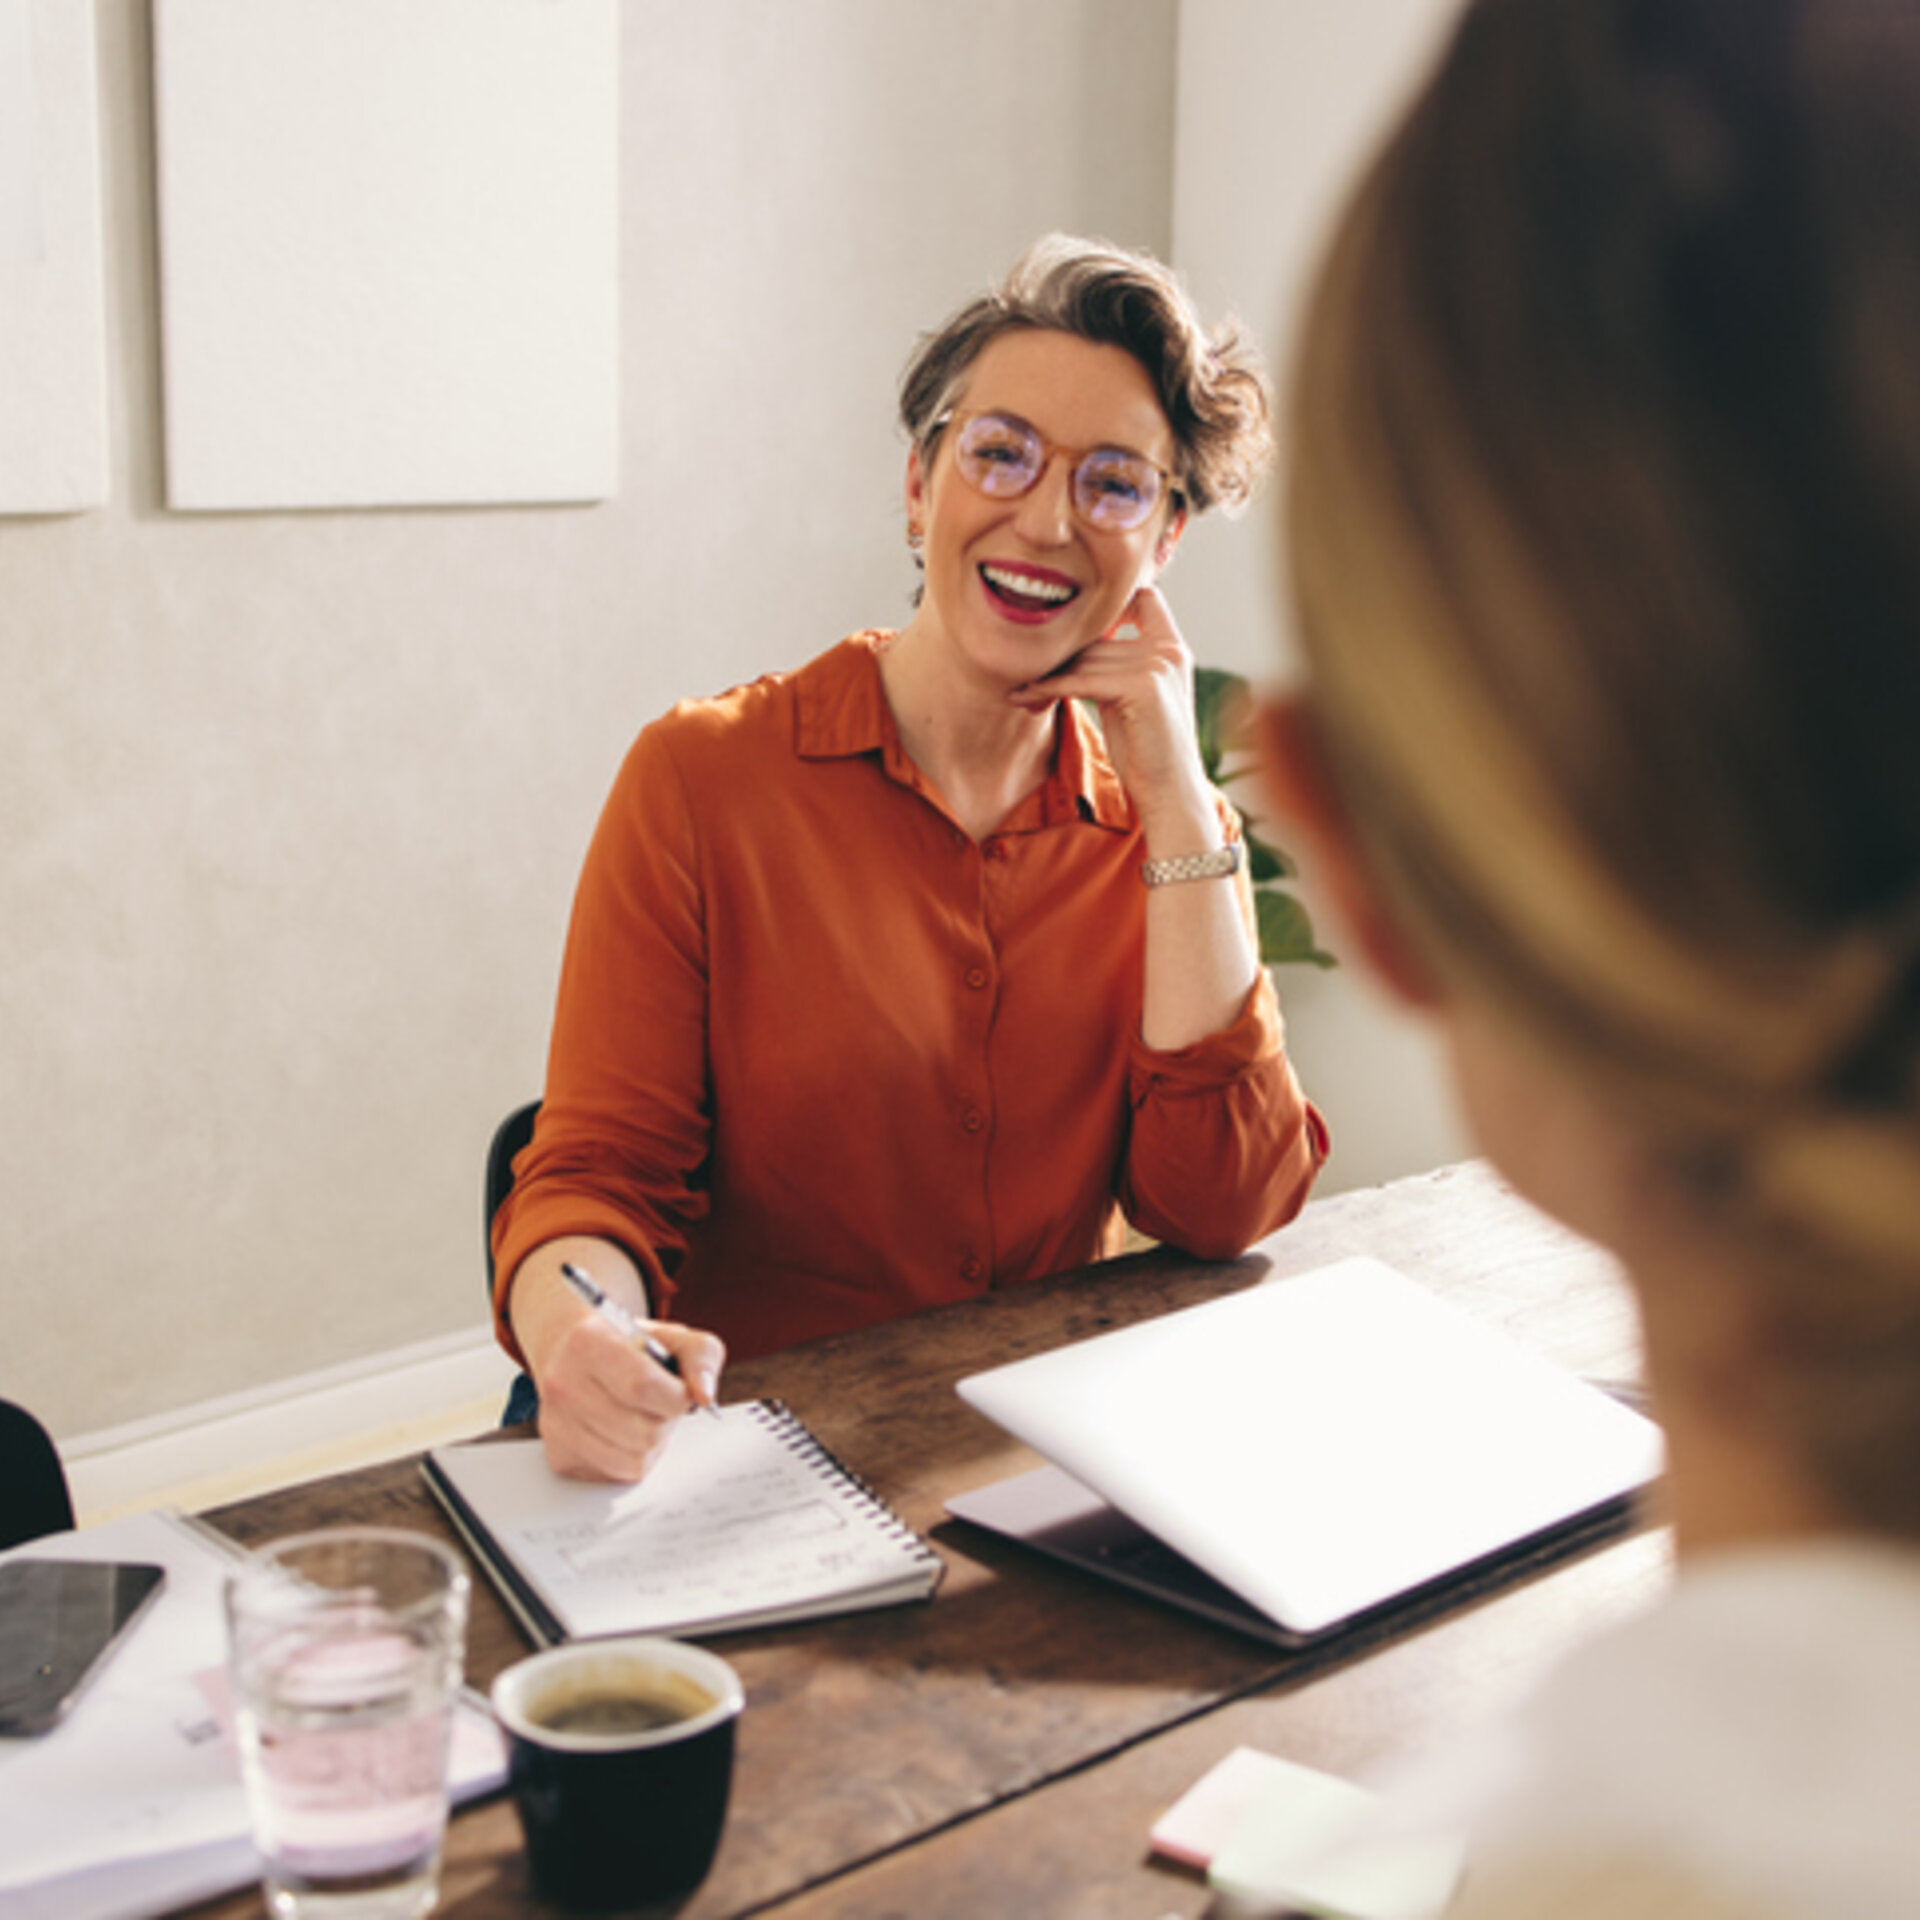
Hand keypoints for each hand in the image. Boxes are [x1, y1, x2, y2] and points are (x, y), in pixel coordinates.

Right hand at [509, 1241, 726, 1481]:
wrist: (574, 1351)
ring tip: (645, 1417)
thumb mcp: (671, 1335)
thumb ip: (701, 1356)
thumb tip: (704, 1395)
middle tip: (661, 1403)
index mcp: (587, 1343)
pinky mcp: (559, 1456)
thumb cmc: (627, 1344)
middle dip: (667, 1420)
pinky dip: (632, 1458)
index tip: (681, 1390)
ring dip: (653, 1444)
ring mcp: (556, 1425)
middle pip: (643, 1432)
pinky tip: (625, 1432)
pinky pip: (616, 1475)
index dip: (676, 1396)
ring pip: (633, 1461)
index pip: (642, 1386)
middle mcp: (563, 1385)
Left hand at [1006, 586, 1213, 832]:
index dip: (1112, 603)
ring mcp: (1158, 666)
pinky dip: (1048, 689)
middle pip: (1097, 638)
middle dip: (1060, 658)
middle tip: (1026, 677)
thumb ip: (1112, 666)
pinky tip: (1026, 698)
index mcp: (1173, 650)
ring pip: (1084, 660)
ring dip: (1046, 676)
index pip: (1145, 599)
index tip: (1074, 626)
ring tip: (1021, 692)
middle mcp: (1169, 652)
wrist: (1168, 792)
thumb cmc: (1144, 752)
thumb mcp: (1128, 698)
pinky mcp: (1141, 686)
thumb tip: (1068, 646)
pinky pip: (1080, 680)